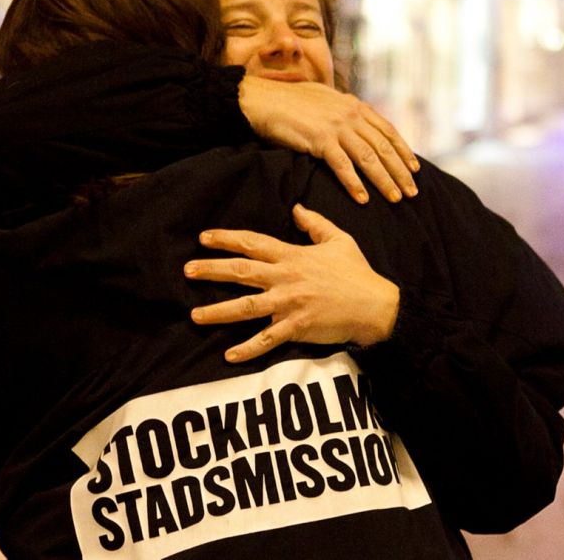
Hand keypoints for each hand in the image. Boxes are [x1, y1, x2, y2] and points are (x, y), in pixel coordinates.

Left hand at [186, 204, 399, 362]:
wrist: (376, 306)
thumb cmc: (357, 273)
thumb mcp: (339, 240)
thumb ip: (315, 223)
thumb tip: (296, 208)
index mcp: (293, 256)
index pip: (253, 244)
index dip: (227, 239)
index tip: (204, 238)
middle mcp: (286, 278)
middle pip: (242, 273)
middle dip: (212, 271)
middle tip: (187, 270)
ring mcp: (290, 304)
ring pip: (247, 308)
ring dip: (218, 311)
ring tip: (194, 315)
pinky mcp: (297, 328)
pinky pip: (267, 340)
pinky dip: (248, 349)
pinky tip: (228, 355)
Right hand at [238, 76, 418, 204]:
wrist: (263, 99)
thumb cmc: (289, 101)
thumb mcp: (325, 100)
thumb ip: (343, 111)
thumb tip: (354, 123)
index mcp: (354, 105)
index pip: (387, 130)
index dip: (403, 150)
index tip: (415, 168)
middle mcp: (350, 114)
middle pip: (383, 147)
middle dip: (400, 171)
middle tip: (412, 192)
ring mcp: (336, 126)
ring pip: (368, 158)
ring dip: (384, 180)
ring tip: (395, 198)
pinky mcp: (320, 139)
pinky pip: (342, 166)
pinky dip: (354, 183)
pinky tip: (362, 199)